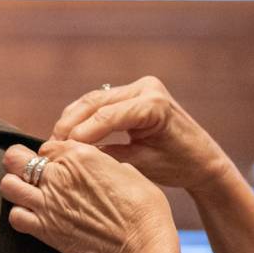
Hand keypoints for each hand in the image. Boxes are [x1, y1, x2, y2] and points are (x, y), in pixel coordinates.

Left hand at [0, 141, 179, 252]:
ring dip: (15, 187)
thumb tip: (94, 167)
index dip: (50, 156)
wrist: (142, 241)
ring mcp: (47, 203)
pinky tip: (33, 216)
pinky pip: (15, 216)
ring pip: (8, 185)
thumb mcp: (125, 170)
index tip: (57, 166)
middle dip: (19, 163)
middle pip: (15, 159)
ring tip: (28, 194)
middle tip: (29, 173)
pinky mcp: (45, 229)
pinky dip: (20, 215)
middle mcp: (57, 175)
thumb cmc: (142, 206)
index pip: (46, 146)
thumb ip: (100, 163)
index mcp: (78, 155)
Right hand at [52, 78, 233, 193]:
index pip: (108, 116)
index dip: (82, 133)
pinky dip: (83, 117)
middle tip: (51, 145)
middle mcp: (147, 88)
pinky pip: (101, 102)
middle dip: (70, 124)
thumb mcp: (142, 164)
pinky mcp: (133, 93)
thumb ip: (109, 155)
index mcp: (154, 104)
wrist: (202, 159)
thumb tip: (73, 154)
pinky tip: (68, 134)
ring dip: (72, 119)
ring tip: (55, 141)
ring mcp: (140, 87)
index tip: (61, 150)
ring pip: (94, 100)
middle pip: (96, 102)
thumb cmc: (179, 165)